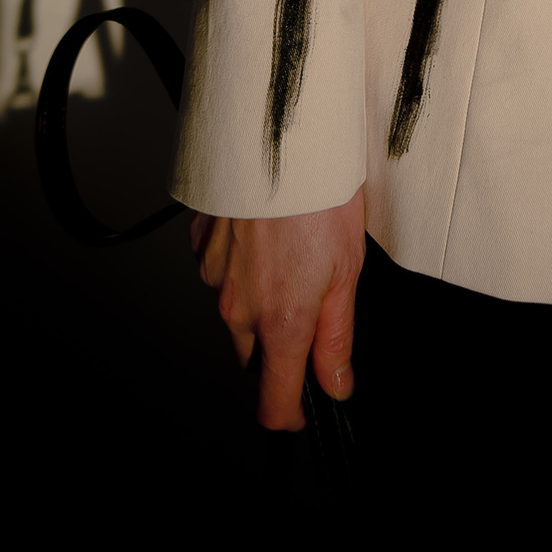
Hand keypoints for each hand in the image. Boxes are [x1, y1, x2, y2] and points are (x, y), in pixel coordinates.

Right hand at [189, 188, 366, 428]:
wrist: (279, 135)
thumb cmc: (319, 194)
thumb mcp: (349, 269)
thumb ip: (337, 336)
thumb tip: (336, 384)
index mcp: (281, 321)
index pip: (273, 402)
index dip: (291, 415)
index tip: (305, 408)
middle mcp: (240, 308)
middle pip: (254, 356)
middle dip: (280, 346)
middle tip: (311, 301)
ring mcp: (215, 278)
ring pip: (236, 313)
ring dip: (259, 301)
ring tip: (291, 253)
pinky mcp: (202, 247)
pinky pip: (221, 273)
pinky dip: (241, 265)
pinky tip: (265, 234)